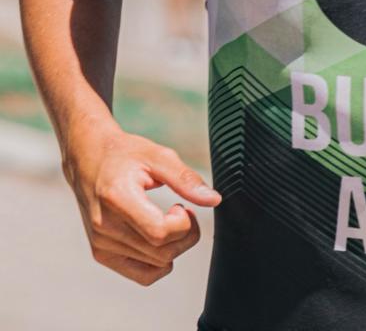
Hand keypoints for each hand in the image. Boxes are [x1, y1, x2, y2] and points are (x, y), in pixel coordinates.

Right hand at [64, 125, 220, 285]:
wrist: (87, 159)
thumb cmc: (125, 154)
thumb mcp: (158, 156)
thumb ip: (185, 179)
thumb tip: (214, 200)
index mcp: (117, 198)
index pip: (159, 232)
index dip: (183, 224)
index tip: (182, 206)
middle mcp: (104, 227)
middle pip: (161, 252)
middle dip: (185, 235)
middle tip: (182, 210)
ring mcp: (101, 244)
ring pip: (155, 266)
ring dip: (174, 246)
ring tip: (167, 219)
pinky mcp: (101, 254)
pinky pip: (142, 275)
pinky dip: (160, 262)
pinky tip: (159, 236)